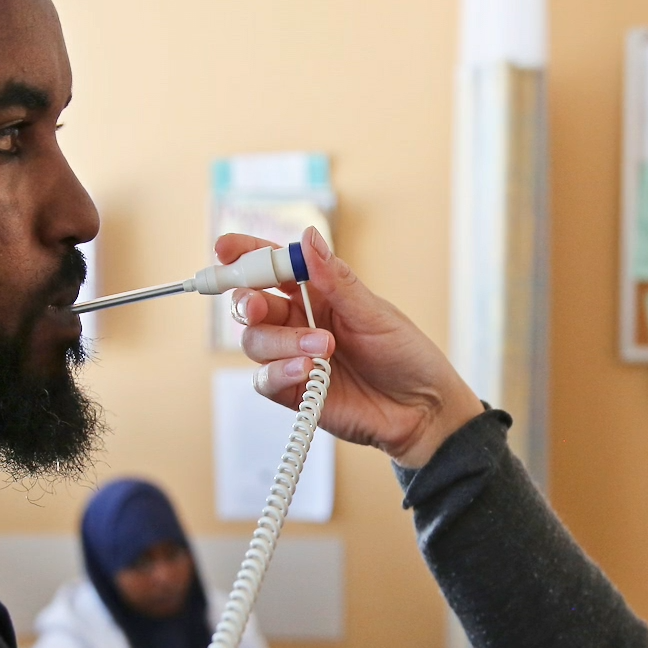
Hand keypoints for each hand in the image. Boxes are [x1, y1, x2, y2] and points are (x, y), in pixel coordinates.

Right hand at [219, 227, 484, 467]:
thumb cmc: (405, 356)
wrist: (423, 410)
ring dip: (281, 342)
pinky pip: (265, 379)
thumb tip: (308, 238)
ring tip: (322, 348)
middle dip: (249, 301)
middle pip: (251, 304)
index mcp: (318, 292)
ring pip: (255, 341)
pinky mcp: (294, 392)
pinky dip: (279, 372)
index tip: (225, 249)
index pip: (273, 267)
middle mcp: (300, 322)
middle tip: (261, 305)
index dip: (246, 255)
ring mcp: (293, 357)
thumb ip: (336, 280)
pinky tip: (306, 370)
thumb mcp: (374, 313)